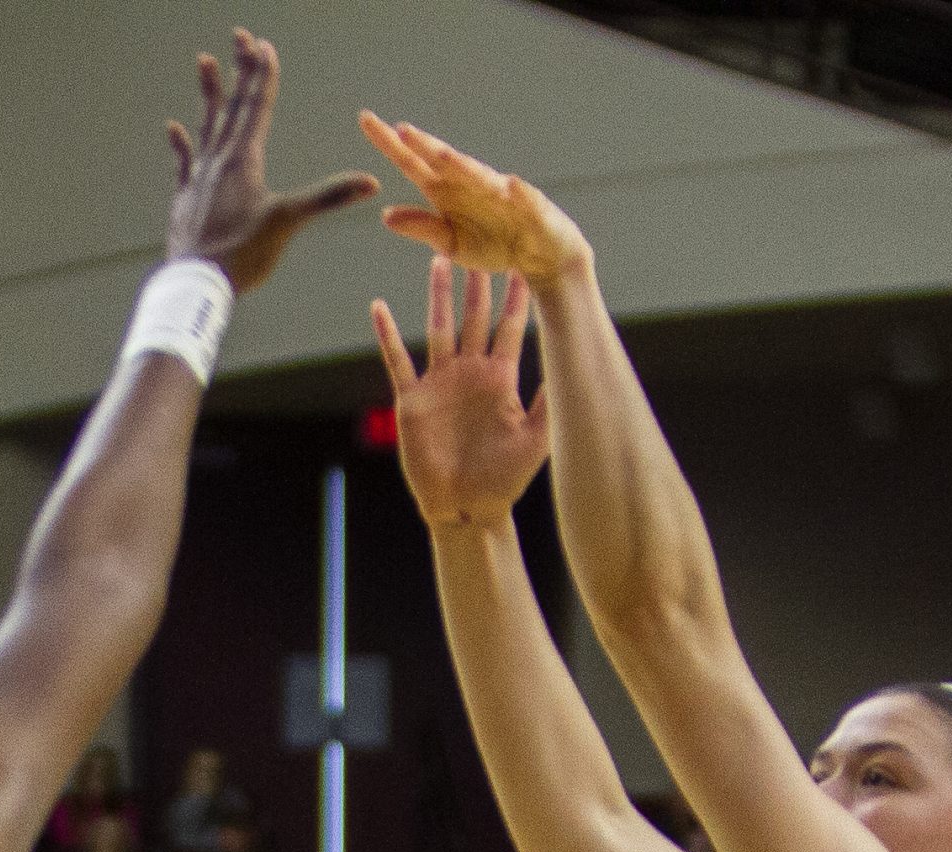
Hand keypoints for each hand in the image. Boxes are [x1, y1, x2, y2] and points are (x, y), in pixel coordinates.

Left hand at [164, 30, 377, 292]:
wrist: (196, 283)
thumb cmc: (242, 254)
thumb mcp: (288, 222)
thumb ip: (328, 197)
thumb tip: (370, 183)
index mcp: (244, 160)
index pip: (257, 108)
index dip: (263, 76)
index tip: (264, 46)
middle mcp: (219, 160)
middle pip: (232, 107)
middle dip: (241, 71)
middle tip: (241, 37)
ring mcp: (199, 176)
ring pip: (206, 125)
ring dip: (209, 94)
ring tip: (206, 61)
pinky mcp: (186, 197)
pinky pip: (184, 161)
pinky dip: (181, 143)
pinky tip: (174, 127)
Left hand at [358, 112, 589, 284]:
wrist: (541, 255)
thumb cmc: (495, 244)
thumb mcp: (452, 244)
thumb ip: (423, 228)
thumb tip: (386, 215)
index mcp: (447, 192)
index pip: (413, 163)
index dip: (391, 143)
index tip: (366, 119)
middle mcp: (471, 183)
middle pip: (443, 162)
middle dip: (425, 146)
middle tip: (400, 129)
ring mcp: (502, 193)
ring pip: (480, 177)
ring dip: (463, 166)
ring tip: (442, 156)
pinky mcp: (533, 209)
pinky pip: (526, 201)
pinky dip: (520, 193)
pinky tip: (512, 187)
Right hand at [374, 258, 547, 530]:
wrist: (466, 508)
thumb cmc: (504, 480)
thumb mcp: (536, 439)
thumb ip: (549, 402)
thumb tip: (572, 365)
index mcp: (501, 379)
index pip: (510, 328)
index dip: (517, 296)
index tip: (524, 262)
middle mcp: (470, 374)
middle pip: (473, 317)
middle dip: (478, 282)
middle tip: (482, 241)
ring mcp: (440, 384)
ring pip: (438, 328)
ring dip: (438, 296)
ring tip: (439, 260)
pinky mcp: (412, 400)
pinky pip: (397, 360)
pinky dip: (387, 335)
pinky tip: (379, 308)